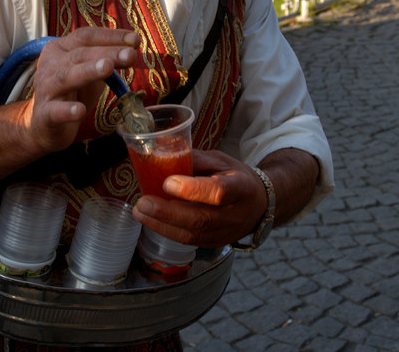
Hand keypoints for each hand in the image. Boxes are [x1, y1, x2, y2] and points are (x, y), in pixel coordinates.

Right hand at [21, 27, 138, 157]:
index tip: (135, 40)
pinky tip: (80, 110)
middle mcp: (51, 65)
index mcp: (61, 49)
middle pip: (80, 54)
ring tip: (108, 68)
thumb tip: (132, 50)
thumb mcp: (90, 72)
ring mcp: (45, 89)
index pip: (86, 36)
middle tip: (131, 55)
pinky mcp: (44, 115)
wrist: (43, 125)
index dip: (111, 36)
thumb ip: (108, 60)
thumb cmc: (71, 92)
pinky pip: (55, 111)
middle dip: (107, 53)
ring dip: (88, 71)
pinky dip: (67, 110)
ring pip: (66, 77)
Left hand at [132, 149, 266, 247]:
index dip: (192, 190)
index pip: (218, 192)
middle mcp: (235, 214)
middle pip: (201, 219)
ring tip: (140, 211)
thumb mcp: (221, 160)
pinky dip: (167, 231)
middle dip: (167, 212)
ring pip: (192, 235)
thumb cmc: (235, 177)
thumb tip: (164, 154)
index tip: (168, 183)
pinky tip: (151, 220)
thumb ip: (195, 159)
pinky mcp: (215, 243)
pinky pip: (189, 241)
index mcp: (241, 187)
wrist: (258, 204)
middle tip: (143, 202)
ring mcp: (226, 233)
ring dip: (161, 225)